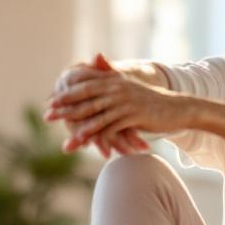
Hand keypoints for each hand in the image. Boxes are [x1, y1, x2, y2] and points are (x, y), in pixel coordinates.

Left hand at [47, 53, 193, 155]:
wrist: (177, 108)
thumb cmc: (151, 102)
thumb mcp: (130, 90)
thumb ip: (112, 83)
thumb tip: (97, 81)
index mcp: (114, 81)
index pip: (84, 87)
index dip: (67, 95)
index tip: (51, 103)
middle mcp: (117, 89)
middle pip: (86, 99)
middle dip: (65, 109)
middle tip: (47, 116)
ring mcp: (125, 101)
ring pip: (97, 114)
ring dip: (79, 127)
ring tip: (65, 138)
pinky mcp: (134, 115)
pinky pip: (112, 126)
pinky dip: (99, 136)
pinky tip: (89, 144)